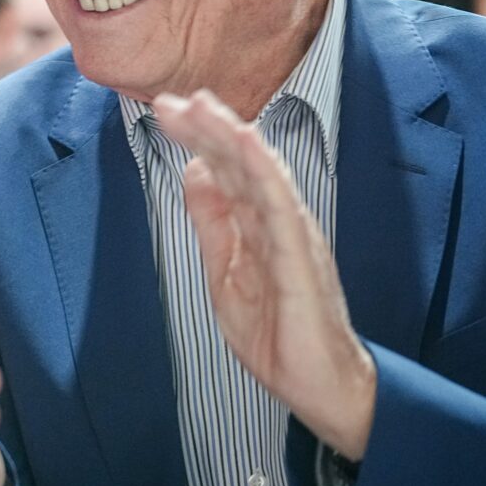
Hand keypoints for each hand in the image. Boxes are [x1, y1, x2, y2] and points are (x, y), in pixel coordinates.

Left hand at [152, 90, 376, 459]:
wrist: (320, 386)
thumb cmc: (280, 332)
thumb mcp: (224, 271)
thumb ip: (212, 222)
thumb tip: (195, 173)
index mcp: (256, 224)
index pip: (225, 171)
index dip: (197, 139)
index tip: (165, 112)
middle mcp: (277, 221)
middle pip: (241, 164)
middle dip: (207, 128)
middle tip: (172, 100)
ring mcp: (292, 236)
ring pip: (262, 174)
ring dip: (232, 137)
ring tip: (204, 106)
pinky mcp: (301, 257)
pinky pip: (282, 207)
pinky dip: (265, 172)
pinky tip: (247, 145)